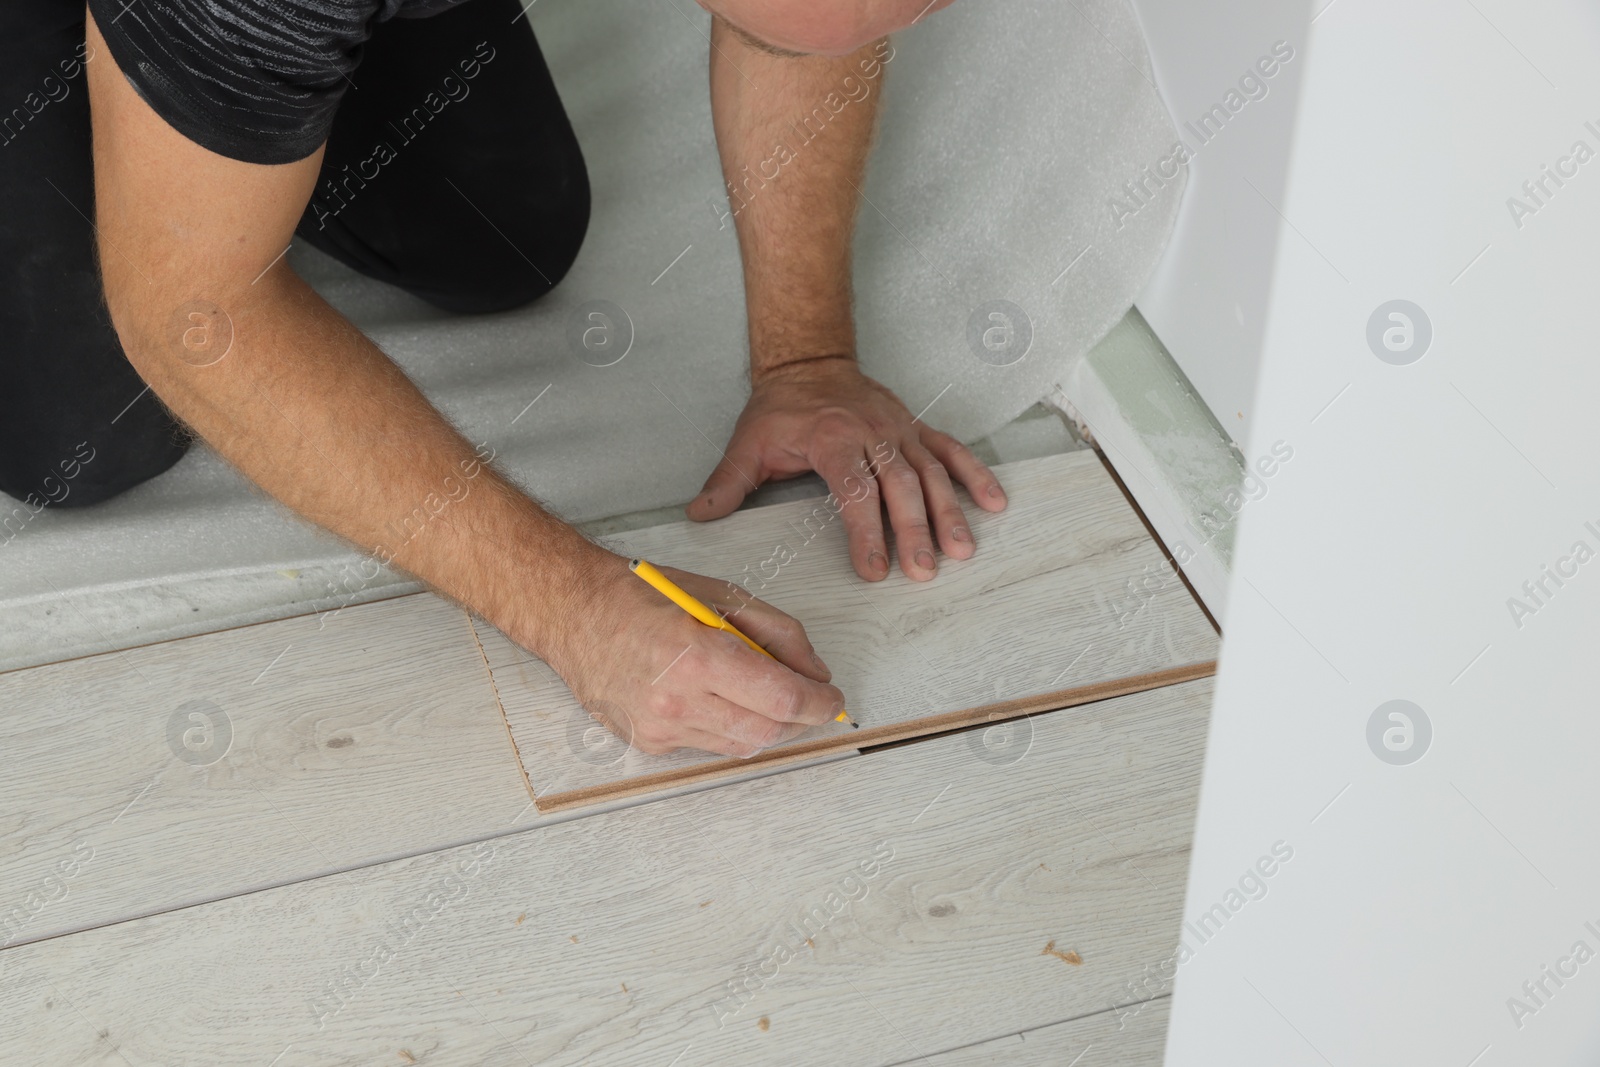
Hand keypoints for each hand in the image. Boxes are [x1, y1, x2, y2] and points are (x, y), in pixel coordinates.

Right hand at [539, 552, 845, 756]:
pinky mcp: (648, 742)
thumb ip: (778, 633)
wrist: (572, 612)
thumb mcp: (721, 594)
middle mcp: (676, 700)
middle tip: (808, 699)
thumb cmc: (642, 596)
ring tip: (760, 692)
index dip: (819, 704)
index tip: (832, 698)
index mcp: (698, 655)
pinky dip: (727, 725)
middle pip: (766, 732)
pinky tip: (716, 697)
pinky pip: (708, 744)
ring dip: (764, 723)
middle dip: (799, 719)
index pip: (781, 699)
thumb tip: (814, 672)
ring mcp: (659, 728)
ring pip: (740, 744)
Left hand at [687, 357, 1007, 580]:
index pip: (854, 489)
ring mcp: (899, 430)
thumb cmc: (780, 408)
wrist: (809, 359)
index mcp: (831, 438)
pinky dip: (974, 476)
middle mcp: (872, 432)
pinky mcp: (915, 429)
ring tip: (962, 550)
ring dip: (949, 512)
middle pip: (900, 485)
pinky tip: (994, 504)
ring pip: (930, 472)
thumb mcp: (747, 443)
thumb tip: (699, 517)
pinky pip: (951, 451)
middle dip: (914, 530)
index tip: (873, 569)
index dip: (865, 531)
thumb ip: (727, 484)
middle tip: (923, 571)